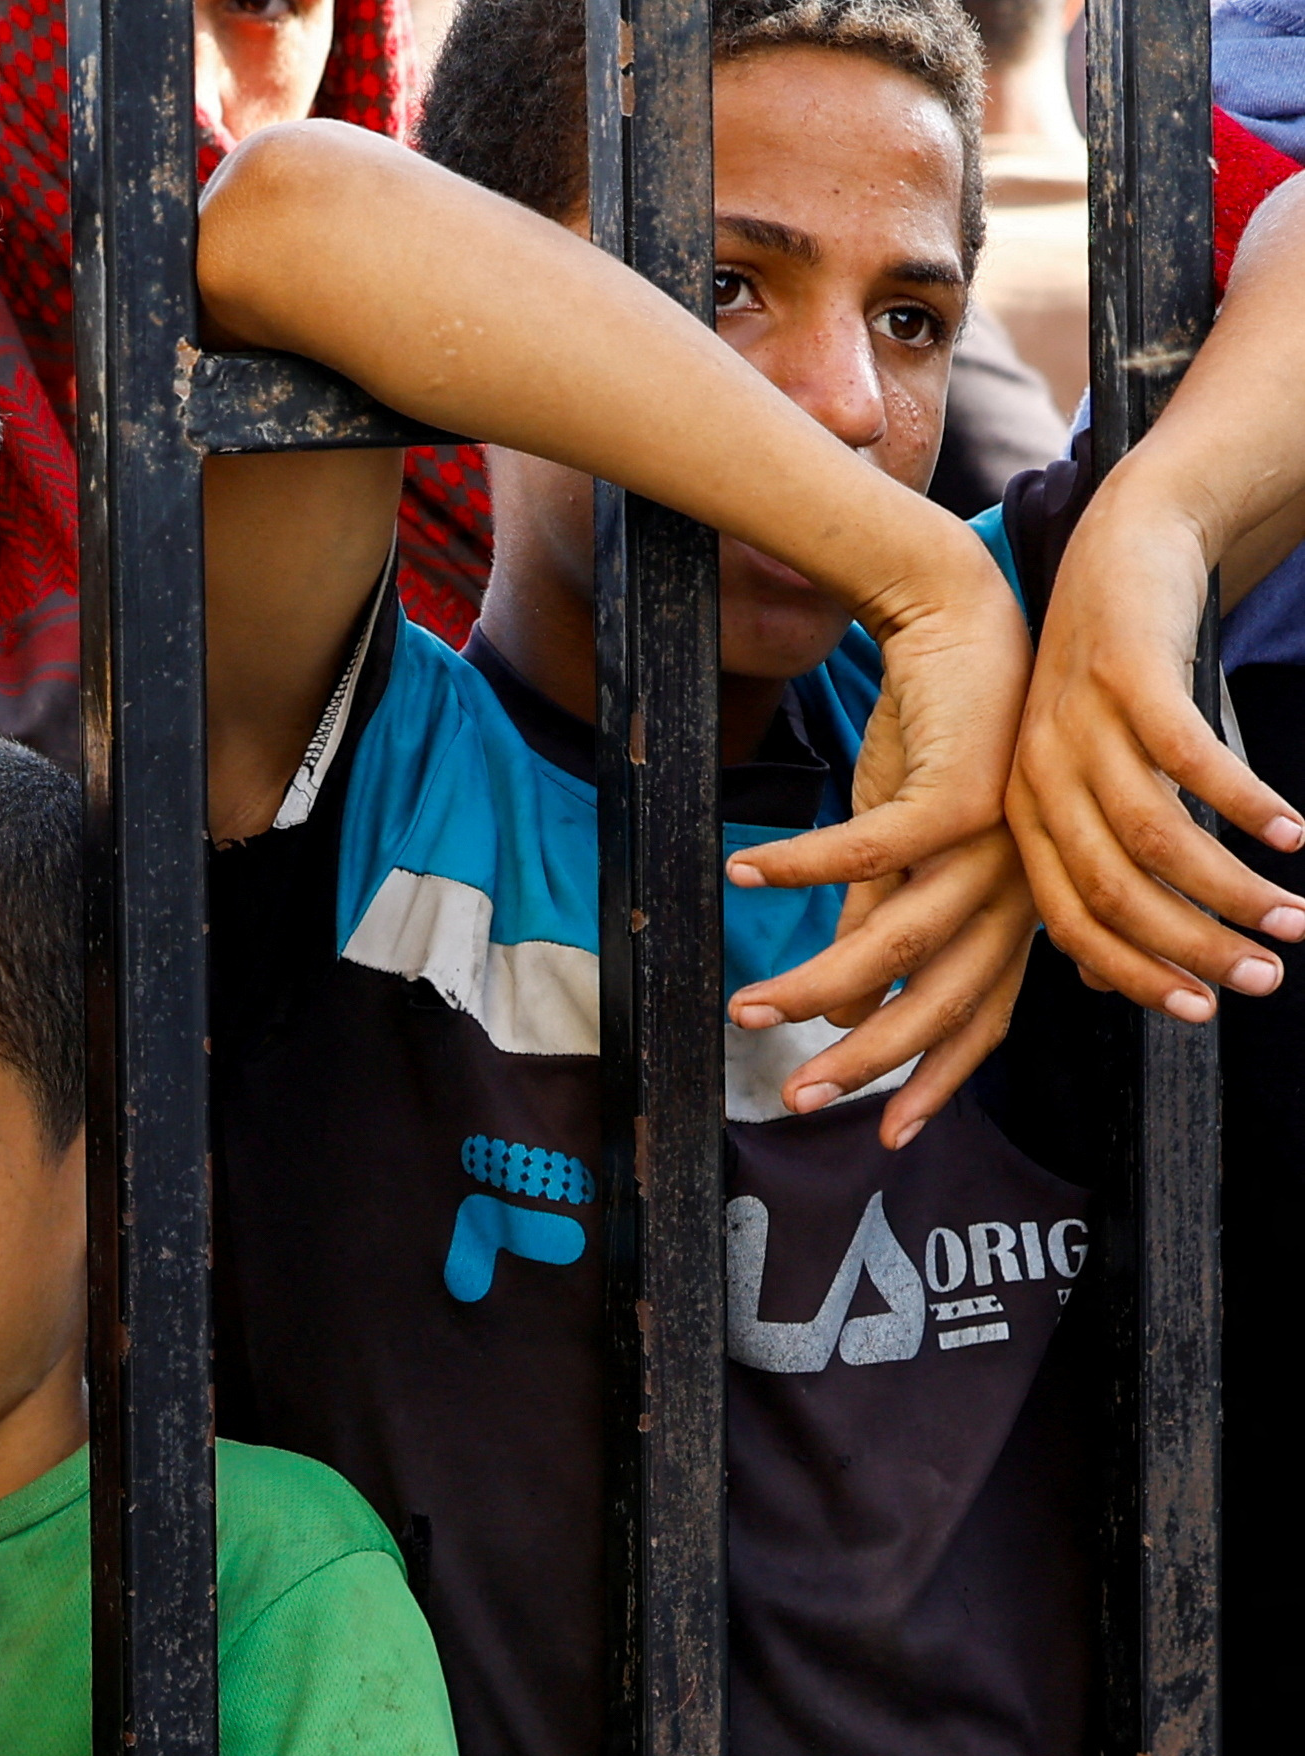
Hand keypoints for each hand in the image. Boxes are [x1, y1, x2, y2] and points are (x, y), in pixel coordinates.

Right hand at [721, 540, 1034, 1138]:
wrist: (965, 620)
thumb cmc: (934, 734)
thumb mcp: (905, 841)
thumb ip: (882, 918)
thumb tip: (852, 1006)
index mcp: (1013, 906)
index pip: (982, 1017)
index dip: (935, 1079)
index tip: (886, 1134)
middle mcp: (1016, 886)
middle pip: (941, 997)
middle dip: (868, 1059)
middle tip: (796, 1097)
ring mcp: (993, 843)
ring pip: (898, 939)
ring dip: (816, 980)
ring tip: (744, 1006)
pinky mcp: (955, 791)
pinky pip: (866, 848)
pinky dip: (800, 866)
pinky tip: (738, 872)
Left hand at [1008, 475, 1304, 1017]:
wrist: (1117, 551)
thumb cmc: (1110, 681)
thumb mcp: (1083, 776)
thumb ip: (1086, 864)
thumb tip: (1089, 970)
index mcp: (1026, 811)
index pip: (1069, 919)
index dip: (1136, 973)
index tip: (1203, 1012)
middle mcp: (1039, 775)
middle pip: (1110, 889)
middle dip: (1191, 945)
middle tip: (1266, 977)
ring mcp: (1077, 723)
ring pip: (1152, 833)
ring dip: (1230, 885)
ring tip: (1295, 916)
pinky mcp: (1126, 675)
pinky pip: (1187, 756)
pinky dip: (1242, 801)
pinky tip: (1290, 832)